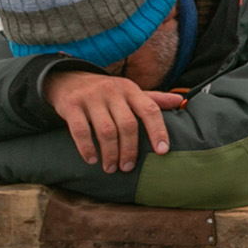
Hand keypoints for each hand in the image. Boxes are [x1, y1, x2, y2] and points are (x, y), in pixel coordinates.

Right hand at [46, 71, 185, 172]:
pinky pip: (81, 131)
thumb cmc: (106, 92)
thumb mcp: (129, 91)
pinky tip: (92, 160)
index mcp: (130, 89)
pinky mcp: (71, 105)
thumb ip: (152, 99)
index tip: (162, 151)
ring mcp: (91, 98)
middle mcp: (112, 91)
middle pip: (127, 125)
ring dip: (110, 153)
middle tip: (128, 167)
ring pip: (106, 131)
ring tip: (111, 168)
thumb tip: (180, 101)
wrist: (67, 79)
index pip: (149, 110)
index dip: (158, 131)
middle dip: (130, 150)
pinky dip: (87, 148)